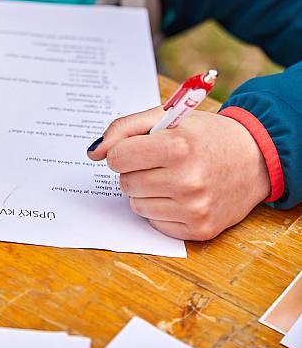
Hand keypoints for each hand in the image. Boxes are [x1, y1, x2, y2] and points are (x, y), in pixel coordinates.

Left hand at [87, 107, 270, 240]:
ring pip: (136, 204)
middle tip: (158, 161)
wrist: (254, 157)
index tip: (138, 148)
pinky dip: (161, 209)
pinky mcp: (200, 230)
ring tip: (170, 176)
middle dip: (135, 170)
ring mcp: (194, 208)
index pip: (117, 158)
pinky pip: (155, 223)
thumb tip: (94, 152)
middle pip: (125, 182)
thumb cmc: (206, 134)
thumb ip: (125, 128)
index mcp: (177, 146)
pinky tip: (180, 194)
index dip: (124, 151)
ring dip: (146, 190)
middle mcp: (186, 180)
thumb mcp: (167, 117)